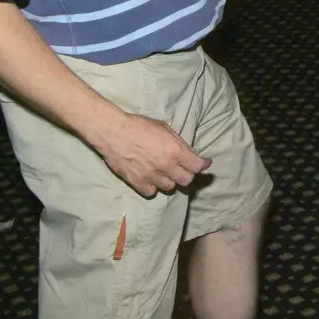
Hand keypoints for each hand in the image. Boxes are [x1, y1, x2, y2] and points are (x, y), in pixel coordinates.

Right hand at [94, 113, 210, 197]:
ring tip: (166, 173)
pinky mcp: (137, 183)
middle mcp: (166, 166)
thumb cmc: (139, 125)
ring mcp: (152, 176)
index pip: (198, 166)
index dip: (203, 164)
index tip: (204, 163)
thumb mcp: (164, 128)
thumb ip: (178, 143)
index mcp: (176, 151)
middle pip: (186, 180)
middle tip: (184, 168)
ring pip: (170, 188)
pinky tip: (151, 180)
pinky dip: (153, 187)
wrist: (113, 132)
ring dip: (171, 181)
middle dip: (188, 174)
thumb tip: (187, 152)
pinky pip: (152, 192)